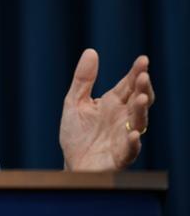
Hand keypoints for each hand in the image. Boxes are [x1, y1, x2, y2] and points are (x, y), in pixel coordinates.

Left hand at [59, 49, 154, 170]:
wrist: (71, 163)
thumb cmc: (76, 133)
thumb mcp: (74, 102)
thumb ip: (83, 79)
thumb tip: (91, 51)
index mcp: (113, 103)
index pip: (128, 85)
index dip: (136, 73)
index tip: (143, 60)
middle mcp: (122, 118)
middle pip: (138, 100)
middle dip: (142, 88)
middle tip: (143, 76)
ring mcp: (123, 136)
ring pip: (138, 122)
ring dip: (140, 110)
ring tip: (140, 97)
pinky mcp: (120, 156)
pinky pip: (130, 150)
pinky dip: (132, 142)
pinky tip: (133, 134)